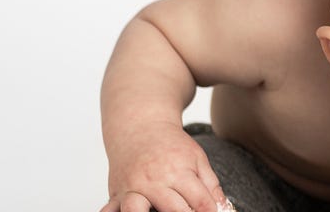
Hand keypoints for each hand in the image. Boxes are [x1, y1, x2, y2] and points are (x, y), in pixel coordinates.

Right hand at [101, 124, 227, 211]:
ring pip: (135, 211)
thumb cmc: (170, 145)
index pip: (200, 201)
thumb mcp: (197, 158)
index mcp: (178, 172)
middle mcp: (154, 181)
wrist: (139, 127)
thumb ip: (210, 184)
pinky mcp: (116, 193)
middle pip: (173, 209)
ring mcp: (132, 188)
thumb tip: (221, 206)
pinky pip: (108, 210)